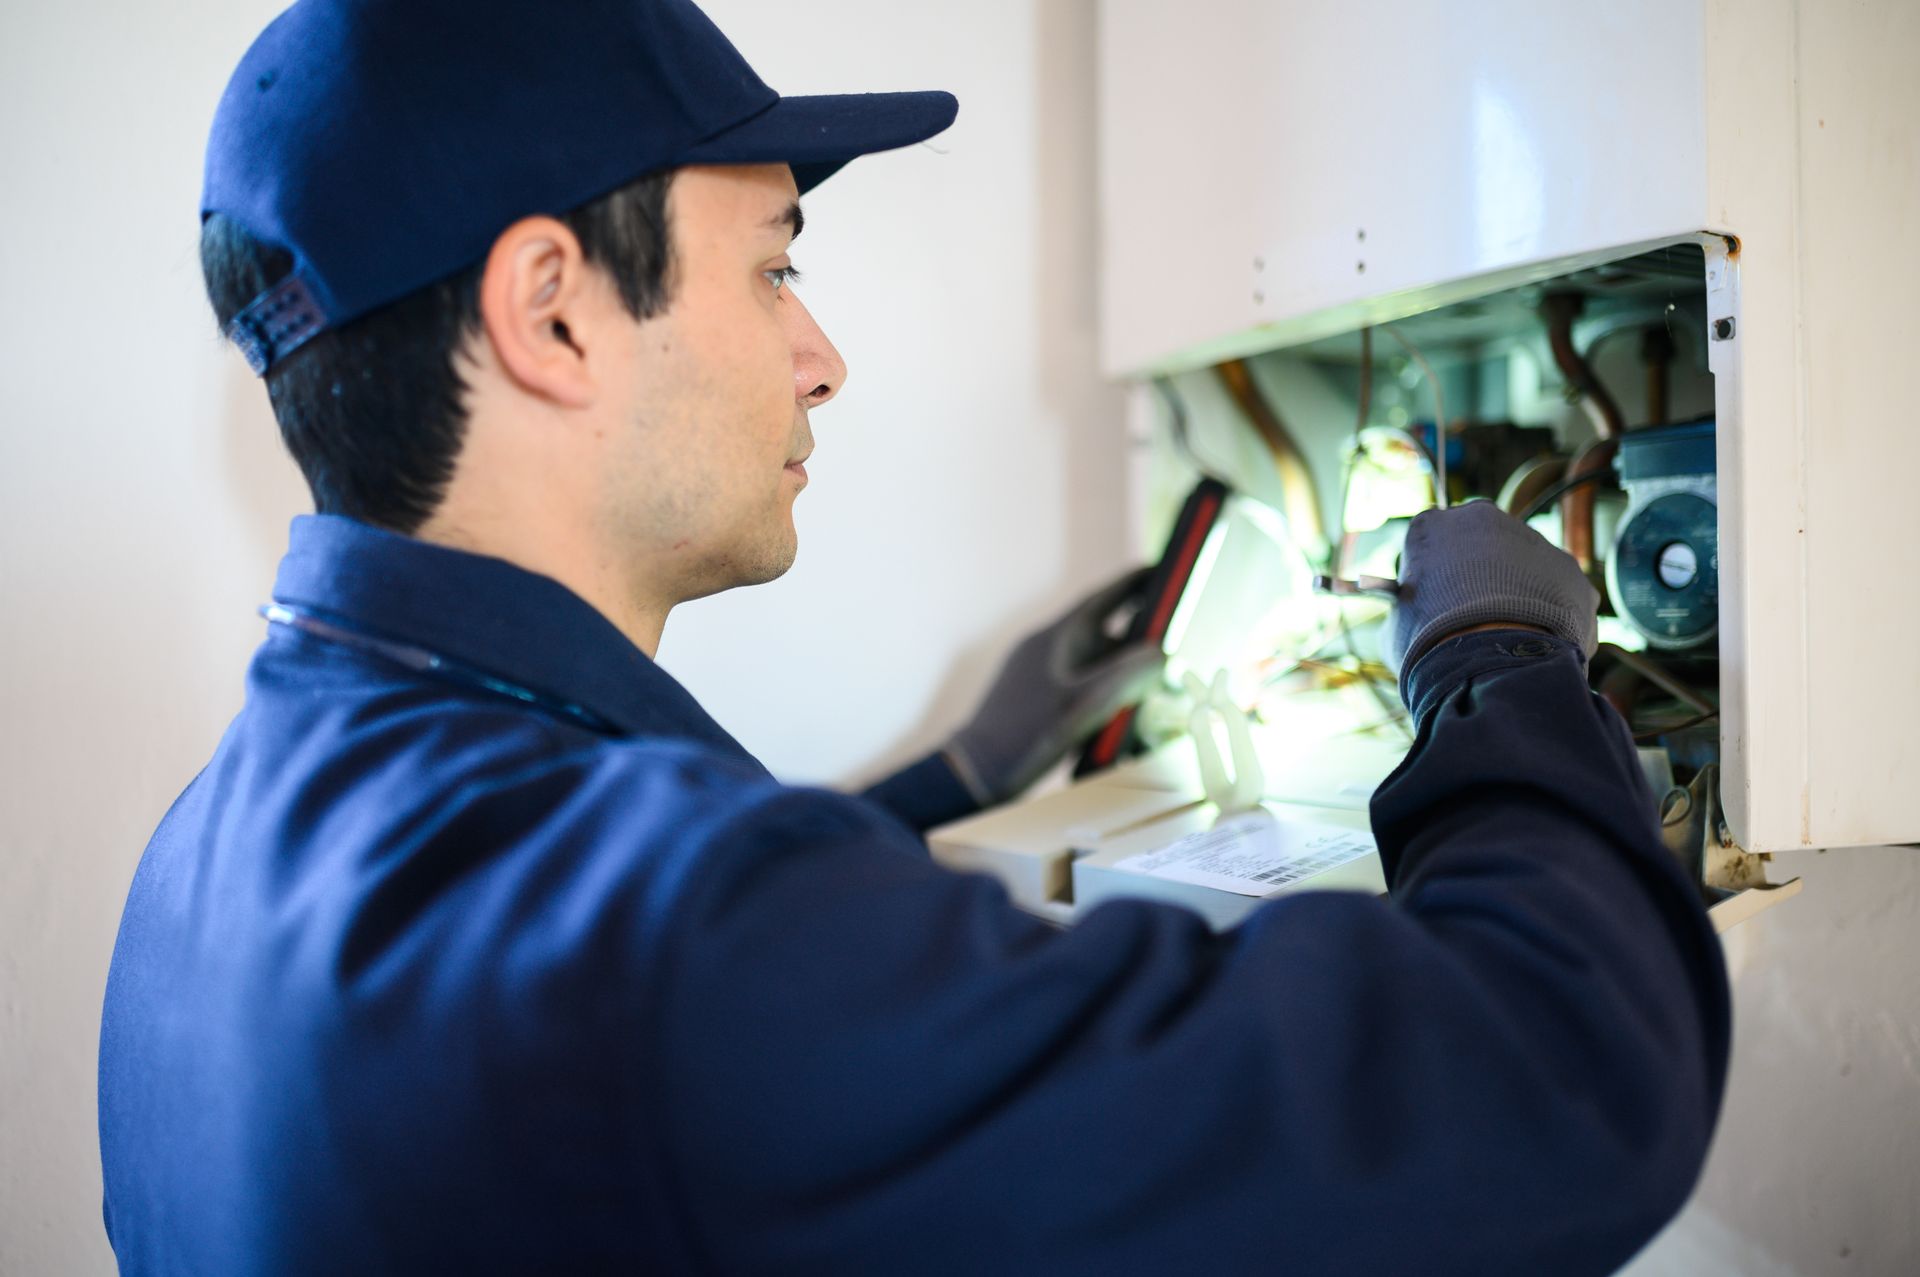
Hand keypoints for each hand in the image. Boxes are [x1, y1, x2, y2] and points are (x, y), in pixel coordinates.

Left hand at [945, 568, 1165, 806]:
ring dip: (1124, 668)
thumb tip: (1162, 654)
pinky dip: (1106, 689)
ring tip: (1157, 682)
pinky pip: (1082, 683)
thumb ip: (1124, 677)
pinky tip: (1121, 710)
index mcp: (1058, 638)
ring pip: (1094, 661)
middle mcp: (1049, 648)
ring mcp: (1041, 673)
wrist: (974, 773)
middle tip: (1172, 636)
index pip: (1102, 598)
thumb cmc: (1023, 737)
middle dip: (1138, 634)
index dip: (1134, 582)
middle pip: (1104, 631)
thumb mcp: (1080, 706)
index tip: (1161, 569)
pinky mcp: (1038, 698)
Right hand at [1388, 501, 1598, 699]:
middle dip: (1479, 574)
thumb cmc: (1433, 647)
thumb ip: (1410, 608)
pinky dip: (1549, 613)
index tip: (1434, 598)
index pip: (1430, 539)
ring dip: (1517, 593)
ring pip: (1522, 564)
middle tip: (1473, 614)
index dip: (1433, 572)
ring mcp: (1532, 540)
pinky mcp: (1569, 568)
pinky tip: (1535, 642)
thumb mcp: (1399, 625)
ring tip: (1507, 636)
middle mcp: (1484, 518)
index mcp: (1432, 525)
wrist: (1492, 665)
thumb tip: (1415, 620)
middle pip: (1481, 542)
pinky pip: (1556, 590)